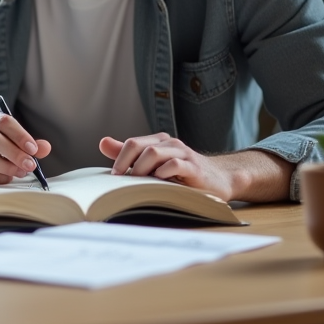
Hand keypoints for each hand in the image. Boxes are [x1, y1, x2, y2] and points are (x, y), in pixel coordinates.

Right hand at [0, 108, 51, 184]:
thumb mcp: (10, 141)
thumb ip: (28, 144)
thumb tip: (45, 148)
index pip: (4, 121)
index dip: (20, 135)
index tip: (33, 150)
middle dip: (13, 153)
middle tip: (29, 166)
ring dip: (4, 167)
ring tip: (18, 173)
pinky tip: (5, 178)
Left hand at [100, 133, 240, 201]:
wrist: (221, 179)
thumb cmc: (184, 174)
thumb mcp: (157, 164)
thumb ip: (130, 154)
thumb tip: (103, 143)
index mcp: (159, 141)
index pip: (132, 143)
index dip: (119, 158)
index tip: (113, 176)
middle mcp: (170, 144)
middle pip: (139, 145)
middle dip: (125, 162)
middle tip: (119, 179)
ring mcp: (183, 154)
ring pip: (154, 152)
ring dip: (141, 168)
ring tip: (137, 182)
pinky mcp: (194, 167)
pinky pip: (174, 165)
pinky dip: (163, 173)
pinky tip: (159, 182)